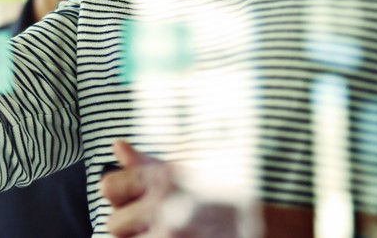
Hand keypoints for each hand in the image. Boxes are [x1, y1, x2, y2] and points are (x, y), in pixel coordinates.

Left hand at [100, 140, 249, 237]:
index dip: (120, 193)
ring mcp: (173, 234)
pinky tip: (171, 236)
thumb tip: (119, 147)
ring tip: (164, 231)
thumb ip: (148, 162)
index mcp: (166, 177)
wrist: (267, 222)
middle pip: (115, 223)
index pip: (109, 187)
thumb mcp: (190, 166)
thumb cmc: (228, 189)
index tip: (131, 197)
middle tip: (155, 220)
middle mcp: (167, 207)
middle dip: (130, 224)